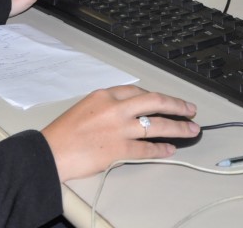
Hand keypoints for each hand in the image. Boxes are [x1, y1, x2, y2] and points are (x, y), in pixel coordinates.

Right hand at [41, 85, 198, 180]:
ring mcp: (119, 129)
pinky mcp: (120, 149)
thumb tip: (127, 113)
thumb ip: (106, 107)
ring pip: (158, 125)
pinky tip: (169, 150)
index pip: (137, 91)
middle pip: (155, 101)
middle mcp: (114, 108)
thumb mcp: (84, 108)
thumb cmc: (63, 133)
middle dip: (177, 105)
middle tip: (190, 109)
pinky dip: (161, 149)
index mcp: (104, 95)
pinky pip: (148, 148)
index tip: (165, 101)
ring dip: (178, 128)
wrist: (52, 151)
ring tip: (191, 130)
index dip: (156, 96)